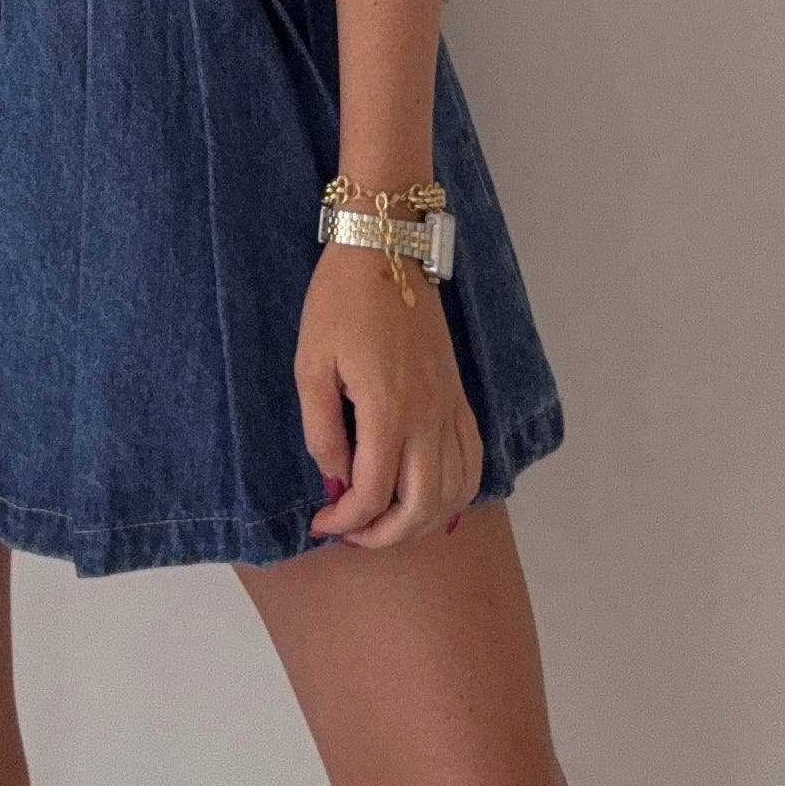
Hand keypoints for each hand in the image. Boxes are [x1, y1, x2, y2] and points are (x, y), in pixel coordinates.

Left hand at [297, 243, 481, 551]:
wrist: (386, 249)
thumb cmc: (340, 301)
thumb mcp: (311, 364)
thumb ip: (322, 430)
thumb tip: (334, 479)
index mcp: (388, 409)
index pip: (374, 494)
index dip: (345, 520)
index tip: (320, 520)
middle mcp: (428, 416)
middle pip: (422, 507)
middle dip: (385, 536)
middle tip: (352, 534)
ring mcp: (450, 407)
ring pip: (454, 492)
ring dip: (423, 522)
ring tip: (387, 524)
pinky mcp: (459, 396)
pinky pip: (473, 460)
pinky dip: (458, 493)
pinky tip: (432, 498)